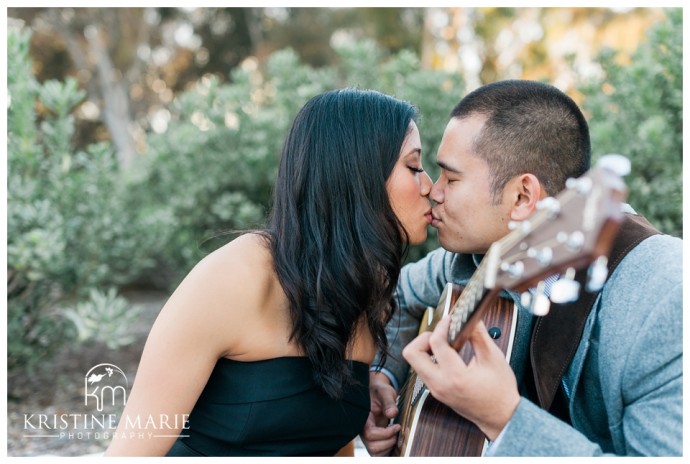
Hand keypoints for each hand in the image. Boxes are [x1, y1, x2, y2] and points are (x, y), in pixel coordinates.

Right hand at [361, 371, 399, 455]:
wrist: (377, 392)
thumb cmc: (379, 391)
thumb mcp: (385, 392)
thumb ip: (388, 402)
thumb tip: (392, 413)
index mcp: (364, 419)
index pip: (370, 434)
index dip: (385, 433)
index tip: (397, 426)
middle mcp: (364, 430)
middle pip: (373, 447)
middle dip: (388, 442)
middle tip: (397, 431)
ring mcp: (369, 437)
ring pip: (375, 452)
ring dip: (388, 448)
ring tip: (397, 436)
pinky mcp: (374, 440)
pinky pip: (378, 453)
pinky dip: (388, 451)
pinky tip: (395, 440)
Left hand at [402, 316, 519, 439]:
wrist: (501, 417)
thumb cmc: (500, 390)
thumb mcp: (494, 358)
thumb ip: (478, 334)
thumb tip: (469, 317)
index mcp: (455, 377)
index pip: (436, 343)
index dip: (442, 326)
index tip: (451, 320)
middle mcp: (440, 385)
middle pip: (411, 354)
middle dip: (424, 338)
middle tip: (442, 335)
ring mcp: (435, 390)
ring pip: (415, 362)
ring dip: (426, 348)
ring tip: (446, 344)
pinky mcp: (435, 391)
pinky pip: (423, 370)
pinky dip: (431, 358)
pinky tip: (448, 355)